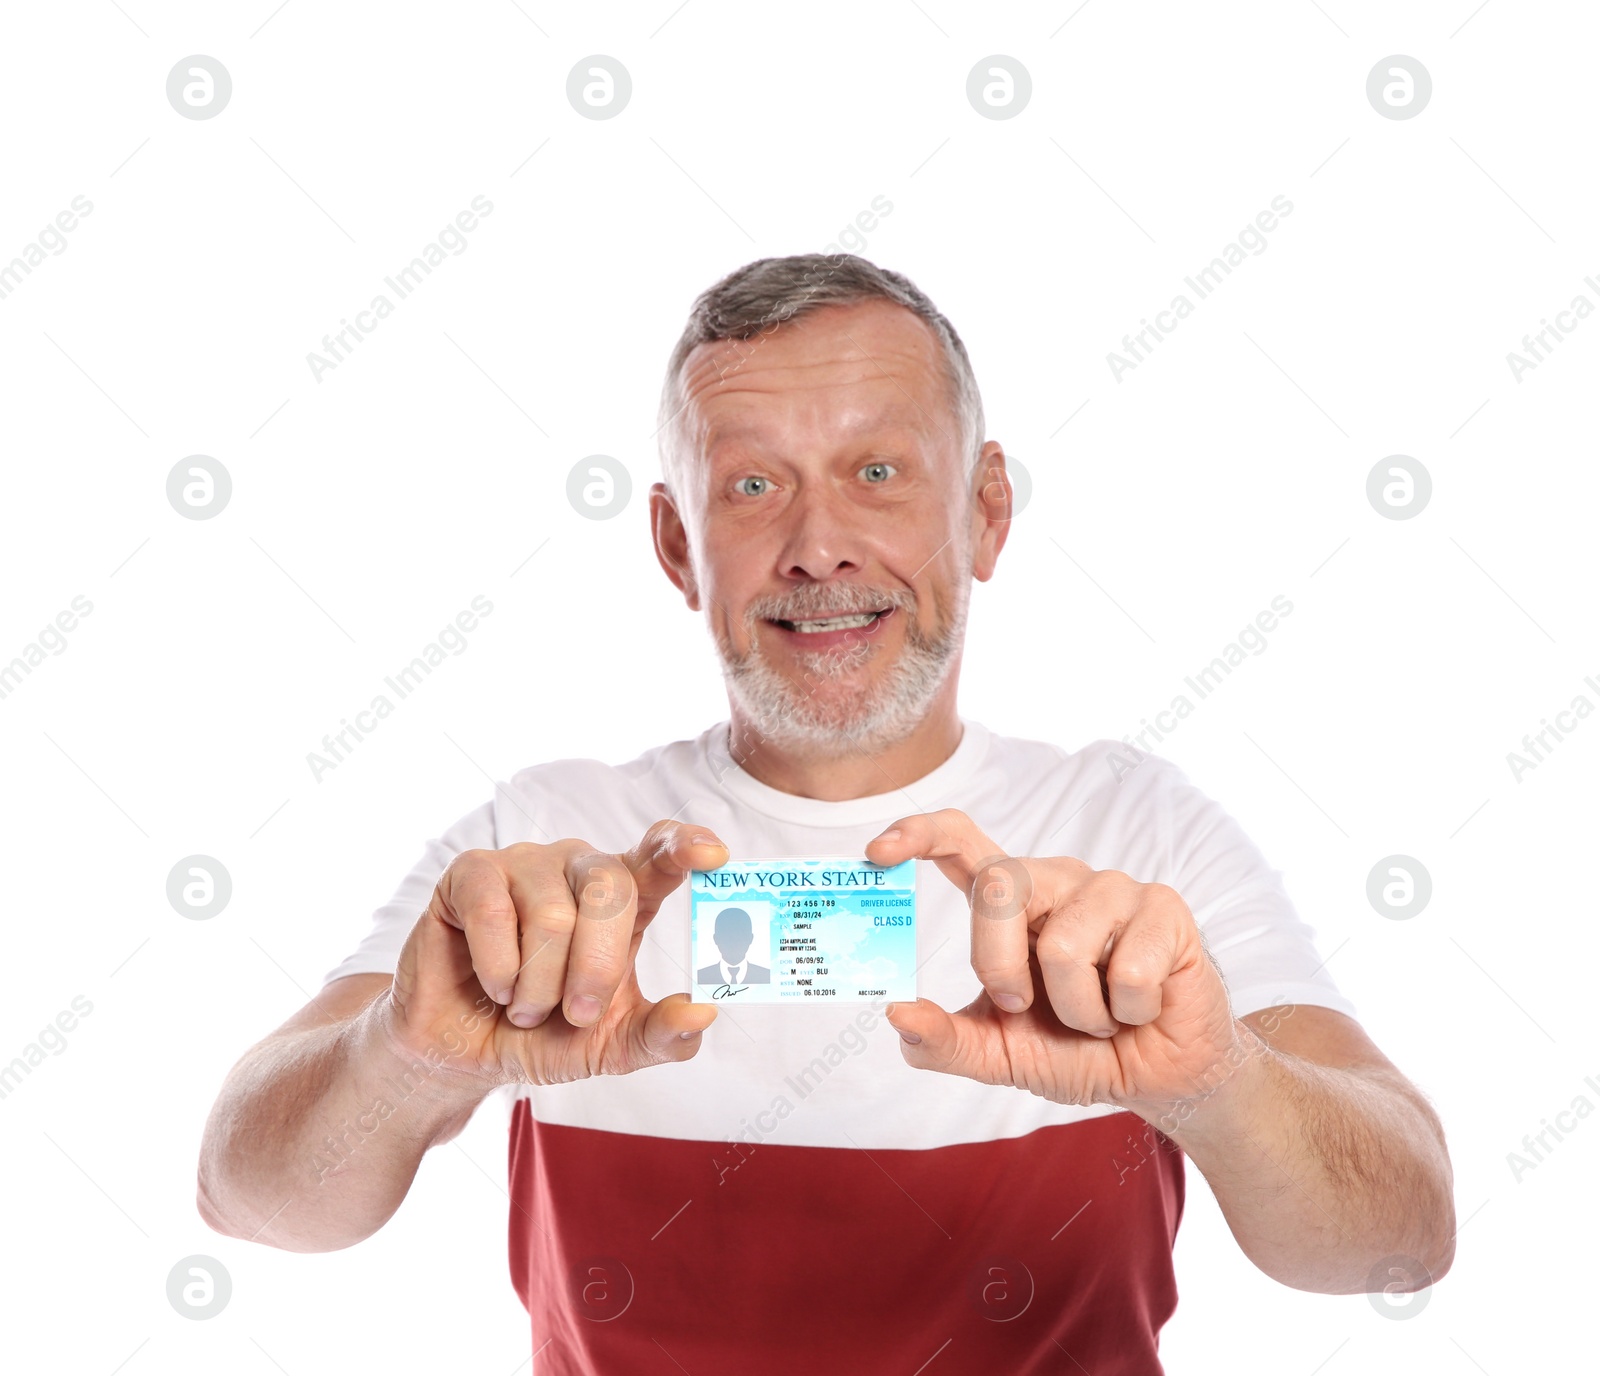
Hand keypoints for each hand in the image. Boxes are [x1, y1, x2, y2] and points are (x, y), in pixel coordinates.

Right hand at [383, 820, 728, 1087]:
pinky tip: (492, 985)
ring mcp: (526, 863)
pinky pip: (493, 911)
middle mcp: (580, 868)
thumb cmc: (545, 1034)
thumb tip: (703, 1014)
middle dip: (596, 969)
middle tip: (575, 1014)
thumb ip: (661, 1034)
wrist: (465, 1054)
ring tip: (523, 1006)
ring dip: (538, 985)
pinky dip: (497, 968)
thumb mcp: (611, 1046)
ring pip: (552, 914)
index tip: (713, 854)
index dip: (683, 847)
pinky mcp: (471, 873)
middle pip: (611, 891)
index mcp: (625, 897)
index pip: (659, 854)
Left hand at [866, 809, 1243, 1112]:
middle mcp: (1055, 880)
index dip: (917, 834)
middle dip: (1002, 967)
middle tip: (1029, 1007)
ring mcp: (1110, 887)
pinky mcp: (1163, 907)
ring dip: (1079, 1010)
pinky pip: (1127, 970)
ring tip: (1102, 1014)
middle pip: (997, 888)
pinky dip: (1127, 1012)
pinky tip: (1141, 1008)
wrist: (1159, 1078)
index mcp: (1010, 903)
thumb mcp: (999, 1054)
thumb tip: (897, 1015)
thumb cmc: (1076, 1051)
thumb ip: (945, 1040)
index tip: (878, 853)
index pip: (960, 841)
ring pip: (1063, 945)